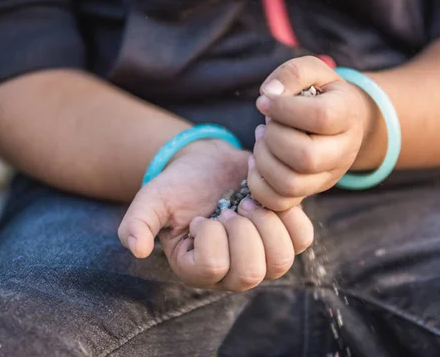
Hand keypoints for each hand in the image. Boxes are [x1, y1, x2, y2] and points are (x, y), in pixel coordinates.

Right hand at [117, 138, 312, 291]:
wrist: (209, 165)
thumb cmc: (179, 186)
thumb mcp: (152, 200)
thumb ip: (138, 222)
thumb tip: (137, 249)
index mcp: (199, 270)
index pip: (213, 268)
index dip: (211, 235)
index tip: (203, 215)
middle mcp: (233, 273)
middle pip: (252, 273)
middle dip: (242, 230)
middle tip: (231, 206)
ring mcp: (263, 257)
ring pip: (282, 260)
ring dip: (266, 222)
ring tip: (250, 202)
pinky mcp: (285, 236)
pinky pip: (302, 238)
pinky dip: (289, 213)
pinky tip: (267, 197)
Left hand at [249, 56, 374, 210]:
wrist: (342, 122)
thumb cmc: (322, 93)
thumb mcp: (313, 71)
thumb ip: (292, 74)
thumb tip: (268, 94)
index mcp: (348, 114)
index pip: (320, 117)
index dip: (285, 109)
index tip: (264, 101)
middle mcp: (343, 150)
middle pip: (306, 157)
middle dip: (274, 138)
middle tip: (266, 124)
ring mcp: (328, 176)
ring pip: (291, 183)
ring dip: (264, 160)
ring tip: (262, 141)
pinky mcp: (310, 192)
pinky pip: (280, 202)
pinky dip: (258, 185)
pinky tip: (256, 162)